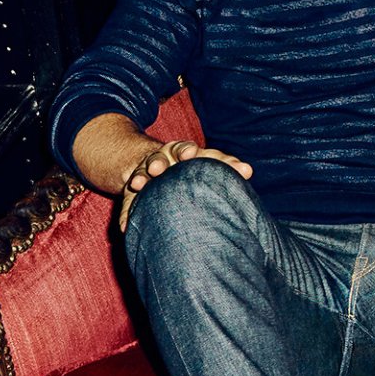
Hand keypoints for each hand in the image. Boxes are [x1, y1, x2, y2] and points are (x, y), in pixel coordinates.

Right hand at [117, 139, 252, 230]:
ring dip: (140, 178)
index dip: (187, 151)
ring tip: (138, 184)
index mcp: (182, 152)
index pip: (186, 149)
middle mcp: (163, 159)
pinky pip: (128, 203)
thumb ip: (228, 166)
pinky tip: (126, 226)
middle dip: (157, 161)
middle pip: (159, 158)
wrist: (163, 167)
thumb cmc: (195, 167)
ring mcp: (146, 174)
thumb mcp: (209, 162)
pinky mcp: (133, 193)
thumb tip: (248, 171)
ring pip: (141, 174)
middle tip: (157, 168)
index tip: (191, 154)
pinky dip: (127, 213)